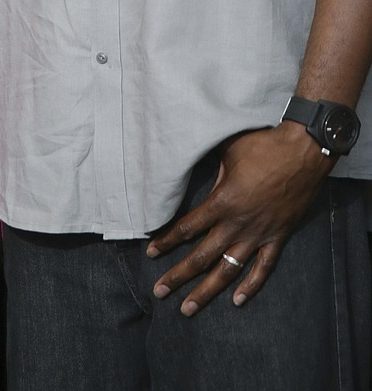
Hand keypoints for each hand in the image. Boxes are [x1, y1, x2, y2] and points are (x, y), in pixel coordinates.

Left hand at [146, 125, 332, 315]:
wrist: (303, 152)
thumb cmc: (262, 145)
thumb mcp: (227, 151)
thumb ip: (210, 168)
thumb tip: (193, 167)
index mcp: (222, 202)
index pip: (187, 228)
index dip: (166, 241)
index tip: (151, 253)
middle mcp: (237, 224)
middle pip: (201, 257)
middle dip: (178, 276)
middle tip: (159, 291)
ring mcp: (258, 234)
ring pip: (228, 270)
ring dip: (206, 291)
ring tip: (188, 308)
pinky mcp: (278, 237)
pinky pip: (263, 268)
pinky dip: (250, 286)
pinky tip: (237, 301)